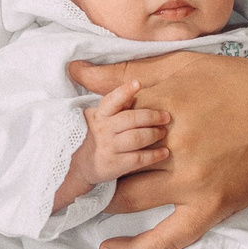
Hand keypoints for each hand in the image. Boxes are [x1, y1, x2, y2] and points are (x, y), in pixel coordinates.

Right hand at [54, 80, 170, 211]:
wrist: (81, 165)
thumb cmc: (98, 136)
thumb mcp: (101, 118)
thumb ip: (118, 105)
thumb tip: (135, 87)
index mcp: (99, 115)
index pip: (112, 101)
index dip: (124, 91)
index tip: (137, 83)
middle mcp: (102, 130)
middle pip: (131, 119)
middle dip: (152, 116)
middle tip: (166, 117)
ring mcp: (108, 148)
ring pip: (137, 138)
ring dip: (154, 134)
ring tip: (163, 132)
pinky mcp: (114, 165)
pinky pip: (139, 158)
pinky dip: (154, 155)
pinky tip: (164, 152)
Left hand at [69, 52, 247, 248]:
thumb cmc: (240, 83)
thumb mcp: (183, 65)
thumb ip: (127, 71)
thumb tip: (75, 71)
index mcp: (164, 101)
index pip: (105, 121)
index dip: (88, 131)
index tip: (79, 137)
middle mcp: (174, 142)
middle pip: (110, 161)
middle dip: (90, 165)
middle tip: (78, 169)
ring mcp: (192, 178)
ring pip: (127, 197)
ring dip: (106, 196)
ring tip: (95, 194)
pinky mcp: (211, 205)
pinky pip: (165, 239)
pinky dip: (134, 248)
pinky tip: (109, 248)